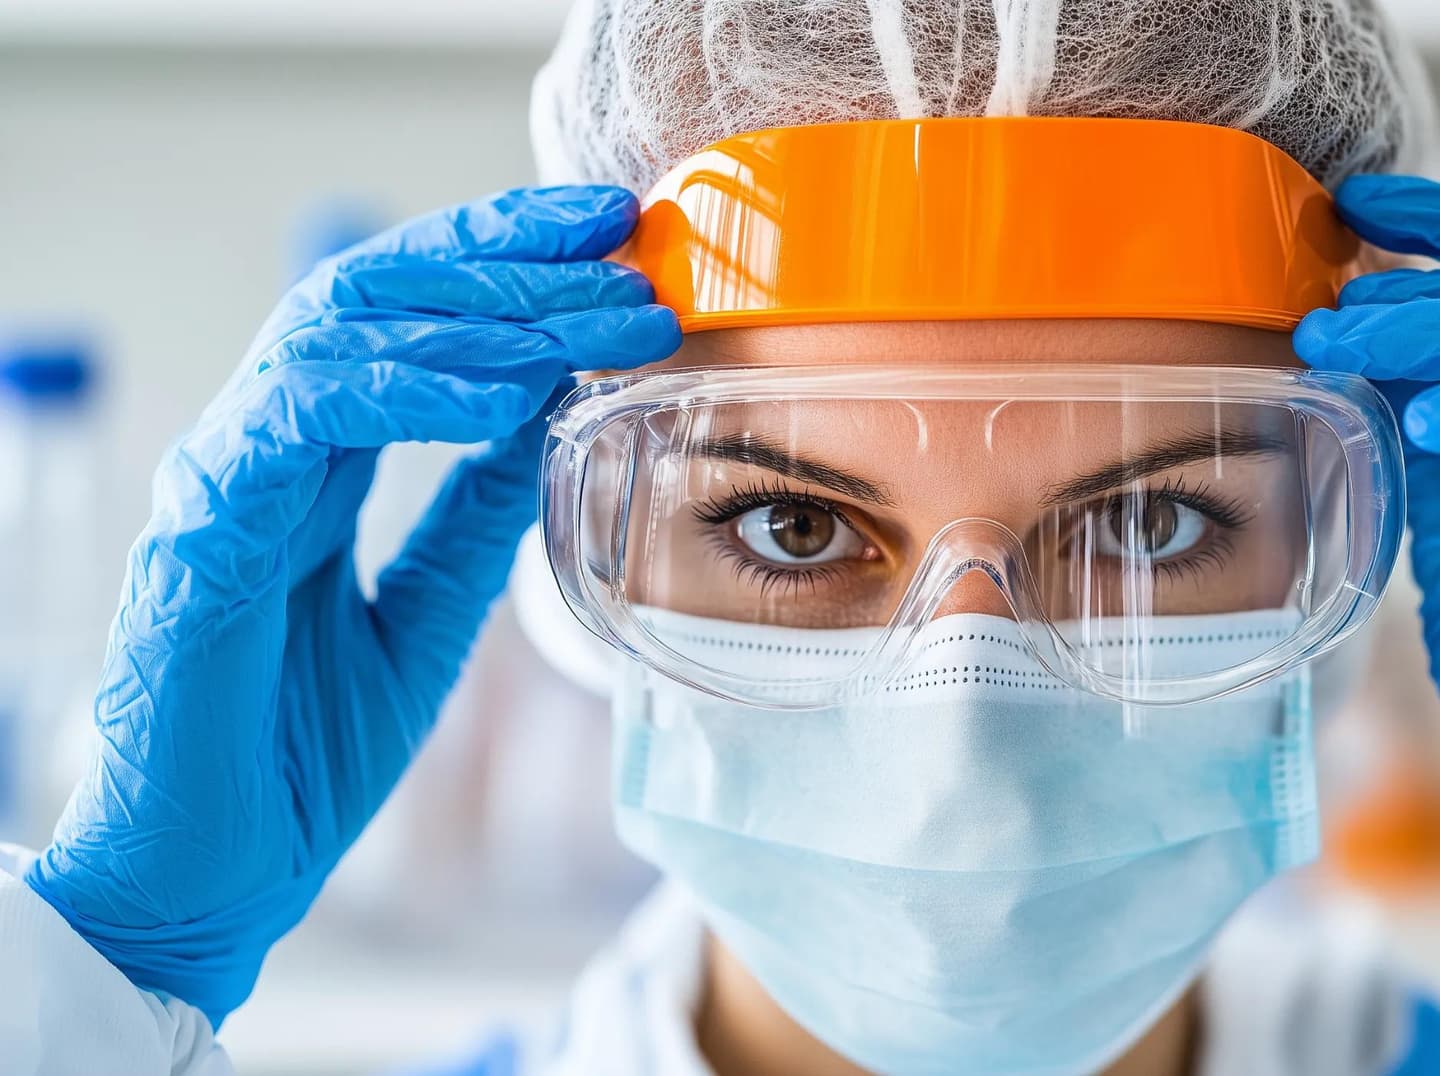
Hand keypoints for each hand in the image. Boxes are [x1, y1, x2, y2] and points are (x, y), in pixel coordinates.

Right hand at [25, 187, 679, 1024]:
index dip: (506, 260)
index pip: (409, 318)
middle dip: (504, 254)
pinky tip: (498, 394)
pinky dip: (400, 394)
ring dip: (478, 315)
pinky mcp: (201, 538)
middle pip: (378, 293)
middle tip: (618, 237)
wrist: (216, 881)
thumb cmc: (299, 755)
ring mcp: (226, 483)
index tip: (612, 233)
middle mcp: (265, 450)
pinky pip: (296, 425)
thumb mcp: (425, 615)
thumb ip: (471, 517)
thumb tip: (547, 422)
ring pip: (337, 334)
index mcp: (316, 463)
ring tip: (589, 313)